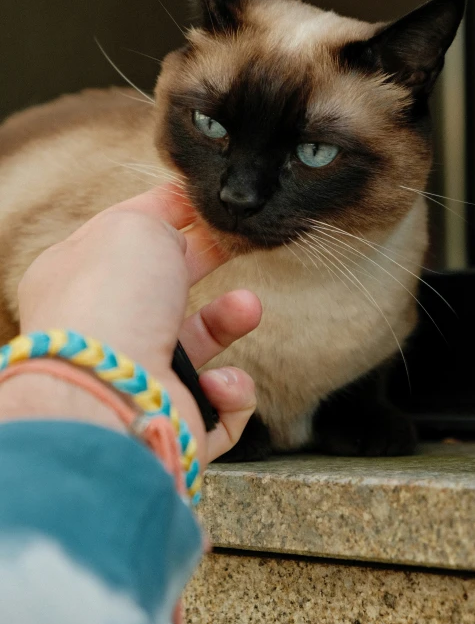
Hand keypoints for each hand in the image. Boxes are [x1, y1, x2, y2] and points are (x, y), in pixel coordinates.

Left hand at [14, 185, 260, 465]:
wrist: (113, 395)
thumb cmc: (112, 302)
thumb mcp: (132, 227)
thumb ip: (157, 217)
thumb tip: (177, 234)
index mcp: (77, 276)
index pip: (126, 236)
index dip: (168, 213)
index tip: (207, 202)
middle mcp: (104, 328)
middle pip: (165, 287)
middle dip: (205, 261)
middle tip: (238, 244)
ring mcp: (136, 379)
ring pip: (197, 344)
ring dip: (229, 322)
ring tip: (247, 308)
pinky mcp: (171, 421)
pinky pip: (219, 404)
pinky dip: (231, 392)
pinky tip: (218, 384)